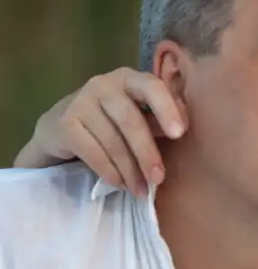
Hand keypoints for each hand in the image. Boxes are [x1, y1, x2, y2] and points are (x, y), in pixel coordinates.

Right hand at [13, 67, 186, 195]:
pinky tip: (120, 184)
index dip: (166, 108)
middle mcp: (104, 84)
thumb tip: (182, 133)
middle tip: (158, 179)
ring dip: (130, 170)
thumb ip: (159, 120)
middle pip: (131, 121)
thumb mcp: (139, 115)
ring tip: (141, 190)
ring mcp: (81, 101)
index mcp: (130, 78)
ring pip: (113, 141)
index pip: (152, 86)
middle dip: (147, 154)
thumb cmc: (114, 121)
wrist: (62, 126)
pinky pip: (93, 152)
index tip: (179, 134)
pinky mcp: (65, 124)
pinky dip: (109, 172)